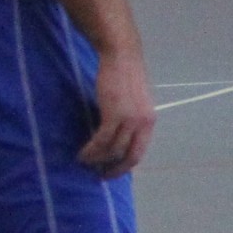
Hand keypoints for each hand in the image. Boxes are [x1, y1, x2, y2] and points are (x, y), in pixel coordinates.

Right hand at [80, 50, 154, 174]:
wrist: (122, 57)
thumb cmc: (125, 77)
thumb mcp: (134, 102)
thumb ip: (130, 120)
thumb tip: (117, 137)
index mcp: (150, 122)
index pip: (140, 152)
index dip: (125, 166)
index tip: (112, 172)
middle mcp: (144, 123)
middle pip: (130, 156)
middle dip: (114, 170)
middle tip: (100, 175)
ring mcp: (130, 119)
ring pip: (112, 150)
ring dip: (97, 160)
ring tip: (85, 162)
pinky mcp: (114, 114)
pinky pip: (101, 140)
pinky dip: (91, 150)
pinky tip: (82, 154)